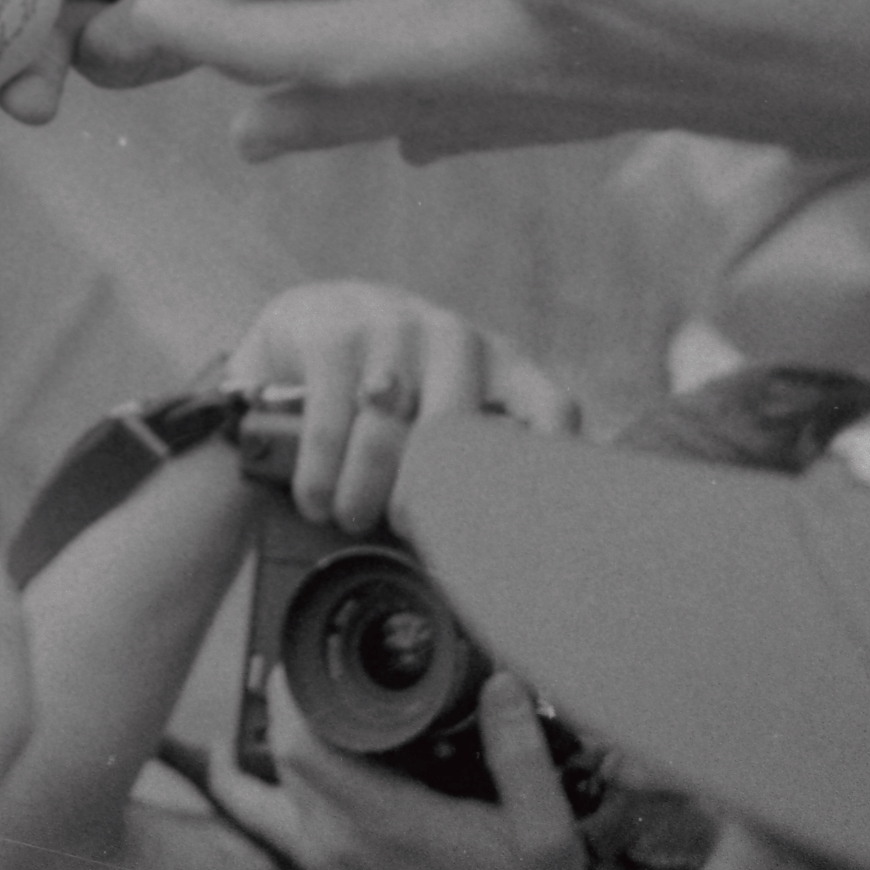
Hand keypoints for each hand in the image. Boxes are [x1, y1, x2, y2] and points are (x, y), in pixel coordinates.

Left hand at [114, 0, 869, 169]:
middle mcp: (553, 45)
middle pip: (352, 52)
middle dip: (241, 33)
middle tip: (137, 10)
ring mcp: (588, 97)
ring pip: (411, 107)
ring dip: (314, 93)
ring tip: (226, 101)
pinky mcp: (630, 114)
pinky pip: (487, 121)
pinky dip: (419, 114)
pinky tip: (384, 126)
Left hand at [210, 675, 585, 869]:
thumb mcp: (547, 832)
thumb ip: (522, 756)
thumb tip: (501, 684)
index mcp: (387, 822)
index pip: (304, 748)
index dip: (292, 695)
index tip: (305, 656)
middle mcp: (341, 838)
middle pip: (283, 753)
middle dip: (290, 700)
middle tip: (315, 659)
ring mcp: (325, 855)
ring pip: (275, 777)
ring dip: (276, 730)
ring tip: (296, 688)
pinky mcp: (324, 866)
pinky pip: (263, 815)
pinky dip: (240, 783)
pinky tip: (228, 750)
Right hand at [218, 286, 569, 530]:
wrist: (317, 313)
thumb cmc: (398, 387)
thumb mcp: (450, 403)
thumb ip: (481, 457)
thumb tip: (510, 556)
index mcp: (504, 364)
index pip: (553, 413)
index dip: (550, 473)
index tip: (537, 532)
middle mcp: (457, 340)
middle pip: (459, 436)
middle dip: (431, 499)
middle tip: (405, 530)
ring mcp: (395, 330)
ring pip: (387, 436)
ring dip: (364, 495)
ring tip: (350, 518)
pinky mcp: (334, 336)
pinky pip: (331, 423)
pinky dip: (321, 475)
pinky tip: (316, 499)